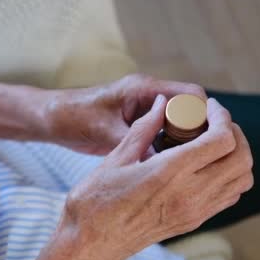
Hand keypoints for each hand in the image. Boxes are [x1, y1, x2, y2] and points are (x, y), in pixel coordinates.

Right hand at [0, 96, 252, 259]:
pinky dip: (229, 175)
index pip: (222, 140)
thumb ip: (143, 129)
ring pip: (242, 179)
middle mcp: (190, 194)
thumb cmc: (95, 202)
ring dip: (236, 155)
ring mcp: (195, 211)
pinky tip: (205, 165)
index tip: (208, 108)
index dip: (222, 118)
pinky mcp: (193, 222)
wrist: (91, 244)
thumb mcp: (115, 159)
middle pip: (242, 159)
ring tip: (211, 142)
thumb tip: (161, 104)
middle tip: (214, 122)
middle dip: (235, 134)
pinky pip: (229, 196)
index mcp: (170, 173)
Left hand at [40, 74, 206, 154]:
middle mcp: (149, 99)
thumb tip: (163, 162)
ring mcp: (144, 114)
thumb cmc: (74, 118)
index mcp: (144, 89)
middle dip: (197, 135)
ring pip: (178, 127)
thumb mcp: (104, 130)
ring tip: (185, 169)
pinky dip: (168, 151)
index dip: (204, 117)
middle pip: (190, 112)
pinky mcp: (136, 128)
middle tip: (196, 161)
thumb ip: (133, 141)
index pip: (191, 96)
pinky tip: (168, 171)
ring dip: (183, 145)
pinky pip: (163, 137)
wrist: (52, 120)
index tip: (207, 142)